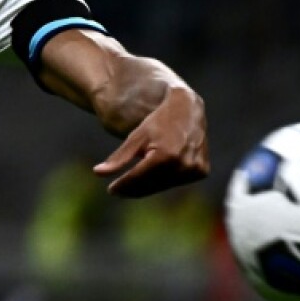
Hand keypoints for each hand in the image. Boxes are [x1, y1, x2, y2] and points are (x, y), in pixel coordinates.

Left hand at [93, 84, 208, 197]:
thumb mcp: (137, 137)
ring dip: (146, 187)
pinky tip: (150, 178)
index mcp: (165, 156)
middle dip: (132, 189)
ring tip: (132, 184)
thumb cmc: (158, 122)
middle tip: (117, 190)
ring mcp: (194, 169)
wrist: (188, 109)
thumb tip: (97, 173)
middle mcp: (182, 165)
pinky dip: (162, 181)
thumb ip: (119, 158)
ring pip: (162, 185)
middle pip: (150, 184)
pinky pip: (176, 182)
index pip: (138, 177)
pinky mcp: (201, 171)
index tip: (110, 190)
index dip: (123, 185)